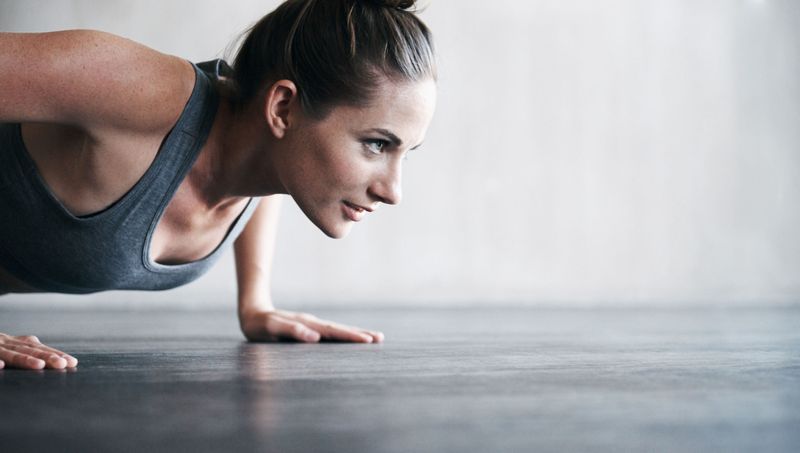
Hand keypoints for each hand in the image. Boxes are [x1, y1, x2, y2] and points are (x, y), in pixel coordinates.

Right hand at [0, 333, 77, 369]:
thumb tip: (52, 358)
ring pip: (9, 353)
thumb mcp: (8, 347)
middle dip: (47, 356)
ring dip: (24, 360)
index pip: (38, 348)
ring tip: (39, 366)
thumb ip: (24, 351)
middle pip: (28, 350)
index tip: (72, 362)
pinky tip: (1, 367)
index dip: (55, 354)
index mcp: (14, 342)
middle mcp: (5, 342)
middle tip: (63, 364)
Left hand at [239, 309, 384, 343]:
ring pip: (337, 330)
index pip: (333, 332)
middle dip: (360, 334)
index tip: (368, 341)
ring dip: (355, 333)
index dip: (350, 336)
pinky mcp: (309, 328)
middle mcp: (312, 323)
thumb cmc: (259, 325)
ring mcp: (312, 324)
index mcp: (307, 324)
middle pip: (340, 329)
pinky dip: (344, 335)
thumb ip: (291, 330)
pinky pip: (331, 333)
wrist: (252, 314)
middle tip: (380, 339)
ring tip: (373, 338)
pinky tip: (351, 339)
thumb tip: (314, 337)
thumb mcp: (271, 328)